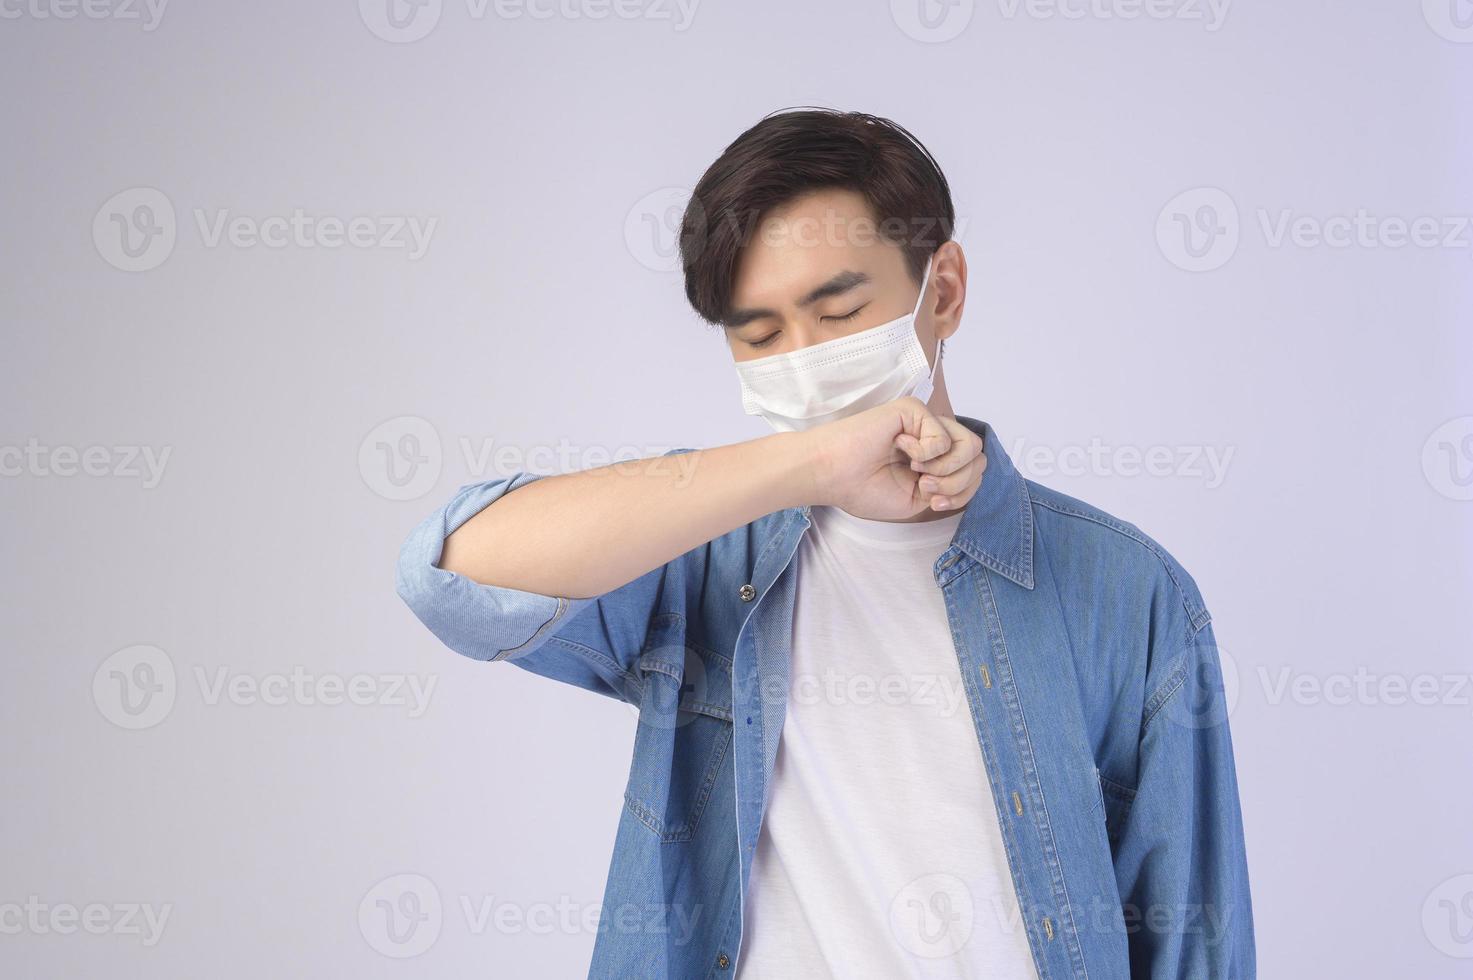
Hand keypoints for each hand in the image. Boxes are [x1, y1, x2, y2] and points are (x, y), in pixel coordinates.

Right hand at [803, 397, 986, 519]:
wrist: (833, 476)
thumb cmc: (863, 488)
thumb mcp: (920, 500)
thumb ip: (952, 487)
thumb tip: (977, 467)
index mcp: (934, 459)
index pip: (976, 471)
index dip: (963, 492)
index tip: (933, 502)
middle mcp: (933, 437)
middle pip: (979, 459)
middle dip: (957, 484)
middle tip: (925, 486)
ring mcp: (925, 422)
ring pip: (971, 447)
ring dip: (947, 469)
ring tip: (918, 470)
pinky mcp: (915, 410)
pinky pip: (943, 438)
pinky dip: (925, 454)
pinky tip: (899, 448)